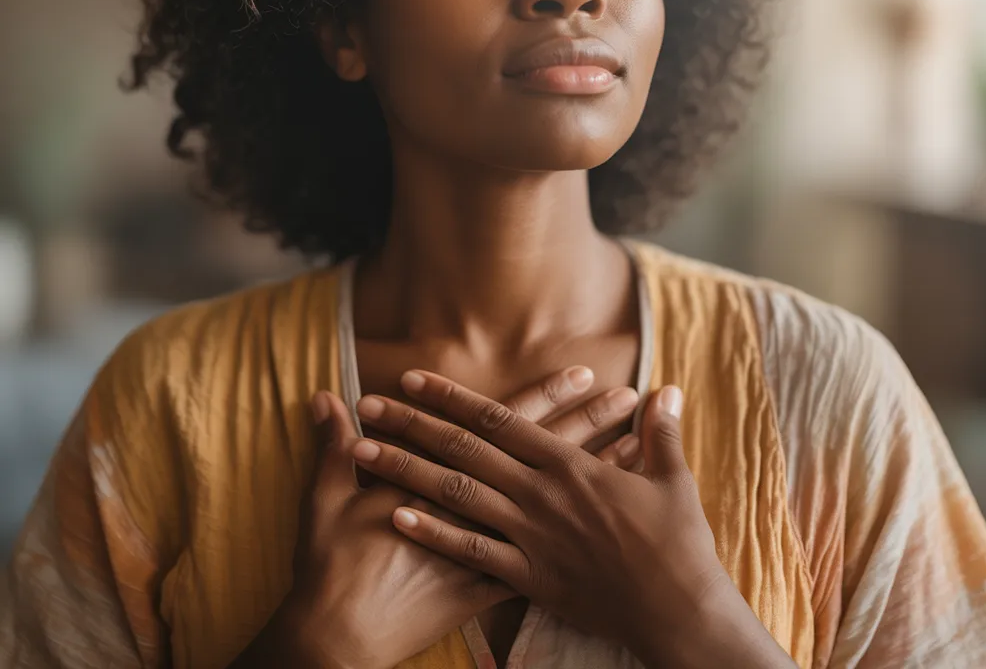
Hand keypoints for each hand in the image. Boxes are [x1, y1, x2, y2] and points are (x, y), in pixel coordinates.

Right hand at [236, 366, 642, 668]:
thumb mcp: (324, 502)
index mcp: (446, 477)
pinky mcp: (493, 589)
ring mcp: (492, 550)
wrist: (340, 639)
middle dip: (585, 423)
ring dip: (596, 473)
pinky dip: (584, 532)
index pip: (506, 426)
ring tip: (636, 447)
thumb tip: (324, 398)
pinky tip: (611, 518)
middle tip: (625, 395)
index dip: (543, 397)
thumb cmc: (332, 569)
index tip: (580, 371)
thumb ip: (331, 448)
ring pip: (557, 505)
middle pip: (544, 457)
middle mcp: (480, 508)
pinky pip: (552, 555)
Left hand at [349, 370, 778, 668]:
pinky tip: (399, 515)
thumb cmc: (678, 544)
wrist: (678, 612)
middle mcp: (538, 492)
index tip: (415, 377)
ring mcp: (528, 534)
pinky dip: (434, 532)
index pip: (498, 418)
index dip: (453, 396)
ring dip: (405, 469)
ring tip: (364, 452)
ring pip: (455, 493)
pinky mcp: (527, 576)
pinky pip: (471, 551)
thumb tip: (668, 389)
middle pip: (462, 449)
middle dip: (412, 423)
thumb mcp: (673, 479)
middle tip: (370, 403)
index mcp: (567, 463)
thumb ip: (661, 431)